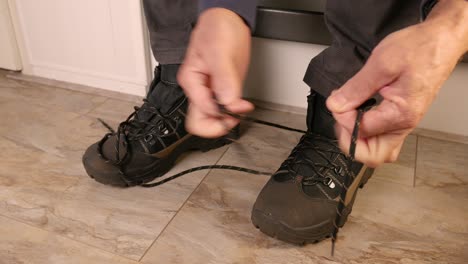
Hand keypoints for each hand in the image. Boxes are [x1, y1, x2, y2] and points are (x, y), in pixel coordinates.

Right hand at [178, 8, 253, 137]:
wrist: (228, 19)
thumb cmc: (218, 29)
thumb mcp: (219, 52)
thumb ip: (223, 80)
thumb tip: (227, 102)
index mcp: (191, 81)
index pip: (201, 113)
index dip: (220, 116)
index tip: (236, 112)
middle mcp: (198, 88)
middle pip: (200, 121)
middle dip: (218, 124)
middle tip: (235, 118)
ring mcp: (209, 90)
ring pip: (212, 117)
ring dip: (226, 118)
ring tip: (240, 110)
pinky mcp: (220, 89)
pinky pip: (222, 108)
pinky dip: (232, 110)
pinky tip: (241, 104)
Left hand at [327, 1, 467, 166]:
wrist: (440, 40)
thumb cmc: (419, 48)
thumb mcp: (381, 64)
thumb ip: (356, 88)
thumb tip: (336, 105)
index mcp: (402, 114)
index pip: (362, 132)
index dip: (343, 118)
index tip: (337, 101)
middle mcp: (404, 124)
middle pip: (373, 155)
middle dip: (350, 140)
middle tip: (341, 116)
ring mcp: (403, 123)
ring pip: (377, 149)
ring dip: (357, 138)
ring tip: (348, 113)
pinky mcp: (400, 117)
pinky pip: (380, 136)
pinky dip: (365, 130)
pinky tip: (357, 112)